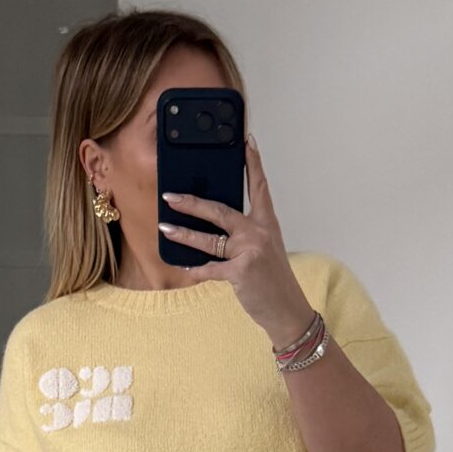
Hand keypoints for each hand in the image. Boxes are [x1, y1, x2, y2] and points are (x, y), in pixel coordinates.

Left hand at [160, 136, 311, 349]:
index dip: (253, 163)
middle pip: (221, 211)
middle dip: (192, 203)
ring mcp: (250, 251)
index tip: (246, 141)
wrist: (288, 310)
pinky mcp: (240, 272)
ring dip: (184, 234)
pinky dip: (195, 269)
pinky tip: (183, 266)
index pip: (259, 187)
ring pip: (209, 239)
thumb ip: (246, 234)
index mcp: (268, 224)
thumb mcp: (266, 250)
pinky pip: (210, 268)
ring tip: (165, 228)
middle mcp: (259, 233)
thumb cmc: (275, 280)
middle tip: (170, 196)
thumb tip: (216, 225)